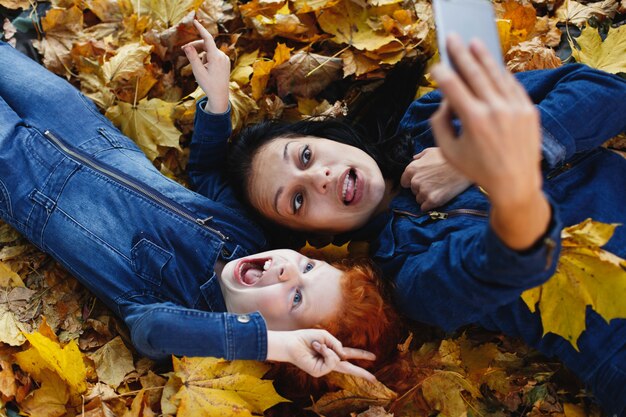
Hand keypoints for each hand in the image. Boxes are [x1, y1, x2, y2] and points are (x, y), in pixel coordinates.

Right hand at [182, 20, 229, 112]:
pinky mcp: (225, 61)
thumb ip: (192, 58)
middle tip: (184, 50)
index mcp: (216, 57)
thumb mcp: (198, 72)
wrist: (220, 95)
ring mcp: (225, 58)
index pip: (207, 39)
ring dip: (201, 56)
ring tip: (200, 69)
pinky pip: (214, 56)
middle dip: (195, 46)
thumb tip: (187, 46)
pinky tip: (206, 69)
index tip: (195, 21)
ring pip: (209, 51)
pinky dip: (207, 59)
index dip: (201, 29)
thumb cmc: (208, 85)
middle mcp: (222, 56)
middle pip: (206, 45)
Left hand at [266, 329, 376, 381]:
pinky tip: (316, 348)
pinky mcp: (319, 372)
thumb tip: (343, 357)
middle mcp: (330, 361)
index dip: (361, 355)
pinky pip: (330, 361)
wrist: (292, 342)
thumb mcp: (326, 336)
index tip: (373, 358)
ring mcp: (325, 368)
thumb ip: (337, 345)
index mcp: (333, 351)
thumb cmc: (307, 338)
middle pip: (349, 368)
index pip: (350, 354)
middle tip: (375, 379)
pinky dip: (324, 352)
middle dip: (362, 373)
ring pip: (337, 361)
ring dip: (328, 349)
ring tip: (317, 345)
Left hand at [400, 147, 470, 210]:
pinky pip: (425, 207)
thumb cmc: (449, 158)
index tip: (423, 181)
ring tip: (439, 188)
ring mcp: (423, 191)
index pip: (404, 182)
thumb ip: (419, 156)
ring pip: (419, 199)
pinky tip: (440, 196)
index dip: (413, 182)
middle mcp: (415, 181)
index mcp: (411, 169)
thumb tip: (414, 159)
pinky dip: (431, 204)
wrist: (466, 166)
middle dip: (421, 188)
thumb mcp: (431, 151)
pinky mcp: (432, 200)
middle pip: (413, 191)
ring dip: (426, 197)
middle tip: (435, 183)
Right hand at [429, 35, 549, 249]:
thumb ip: (440, 123)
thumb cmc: (478, 170)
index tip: (435, 67)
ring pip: (496, 75)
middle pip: (474, 74)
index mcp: (474, 121)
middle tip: (452, 39)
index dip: (442, 75)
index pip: (453, 88)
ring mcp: (515, 108)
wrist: (515, 184)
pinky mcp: (528, 111)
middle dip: (461, 54)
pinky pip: (512, 86)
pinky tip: (492, 65)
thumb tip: (445, 101)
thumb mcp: (449, 151)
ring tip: (474, 43)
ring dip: (483, 57)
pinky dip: (501, 74)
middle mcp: (496, 110)